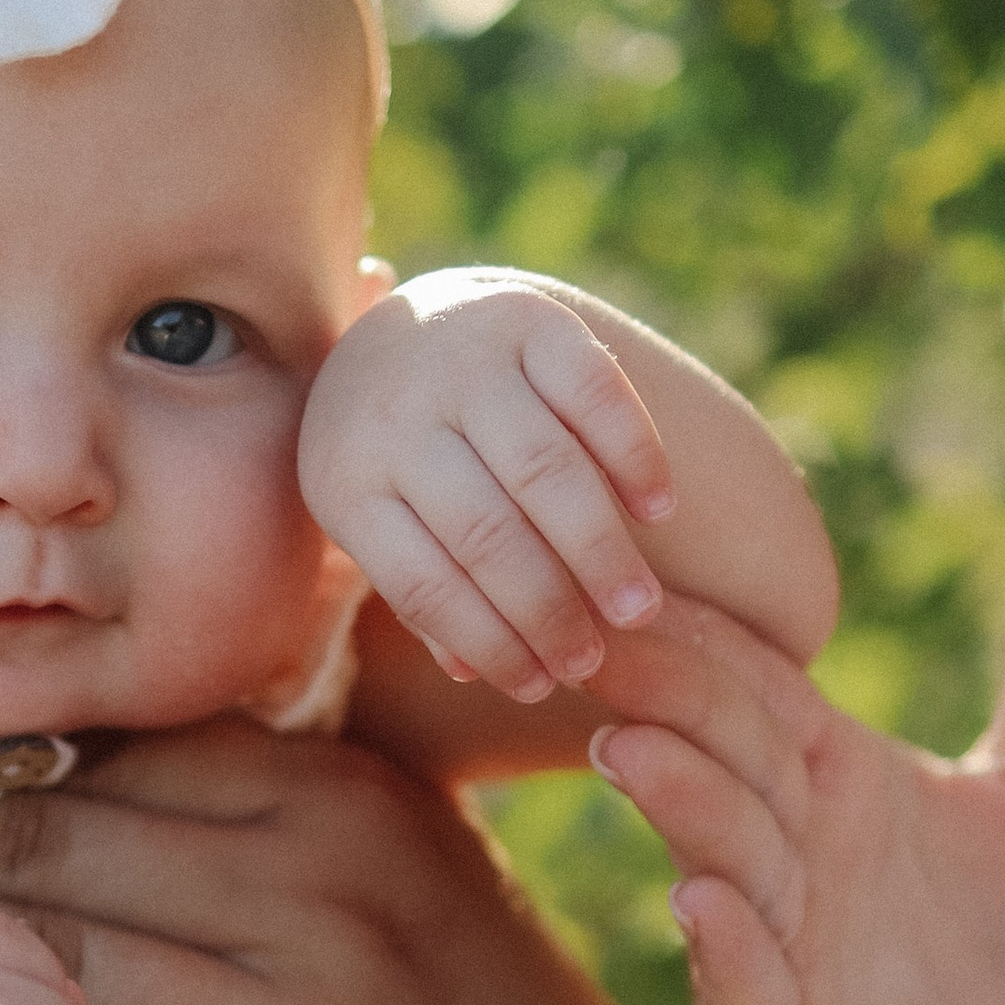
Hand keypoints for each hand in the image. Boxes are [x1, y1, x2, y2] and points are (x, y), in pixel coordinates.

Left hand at [298, 268, 677, 703]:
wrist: (405, 327)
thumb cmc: (397, 459)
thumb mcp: (377, 521)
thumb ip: (420, 593)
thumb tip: (478, 674)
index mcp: (345, 479)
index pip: (424, 584)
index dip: (489, 644)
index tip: (540, 686)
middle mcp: (396, 411)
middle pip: (487, 534)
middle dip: (548, 610)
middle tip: (594, 659)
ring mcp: (462, 357)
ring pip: (544, 470)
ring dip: (598, 549)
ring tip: (636, 610)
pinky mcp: (526, 317)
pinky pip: (594, 393)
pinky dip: (633, 455)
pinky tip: (659, 511)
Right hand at [583, 474, 1004, 1004]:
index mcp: (830, 772)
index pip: (751, 679)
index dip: (700, 628)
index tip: (635, 553)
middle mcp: (779, 848)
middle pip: (720, 753)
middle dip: (666, 699)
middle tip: (601, 637)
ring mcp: (761, 945)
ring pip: (717, 858)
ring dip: (680, 806)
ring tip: (637, 753)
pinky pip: (741, 988)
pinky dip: (726, 951)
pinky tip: (705, 906)